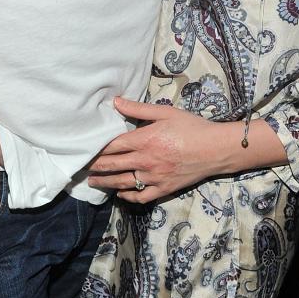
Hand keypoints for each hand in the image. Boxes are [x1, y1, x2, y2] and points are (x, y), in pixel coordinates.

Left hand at [87, 97, 230, 203]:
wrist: (216, 149)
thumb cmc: (191, 127)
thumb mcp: (166, 112)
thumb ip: (139, 108)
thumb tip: (116, 102)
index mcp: (145, 140)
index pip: (113, 145)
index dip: (97, 148)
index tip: (85, 148)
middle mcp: (146, 161)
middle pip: (113, 165)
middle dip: (96, 166)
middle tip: (82, 166)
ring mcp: (154, 177)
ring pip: (123, 182)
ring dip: (105, 183)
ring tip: (93, 182)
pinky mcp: (163, 188)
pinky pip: (141, 196)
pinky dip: (128, 195)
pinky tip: (120, 194)